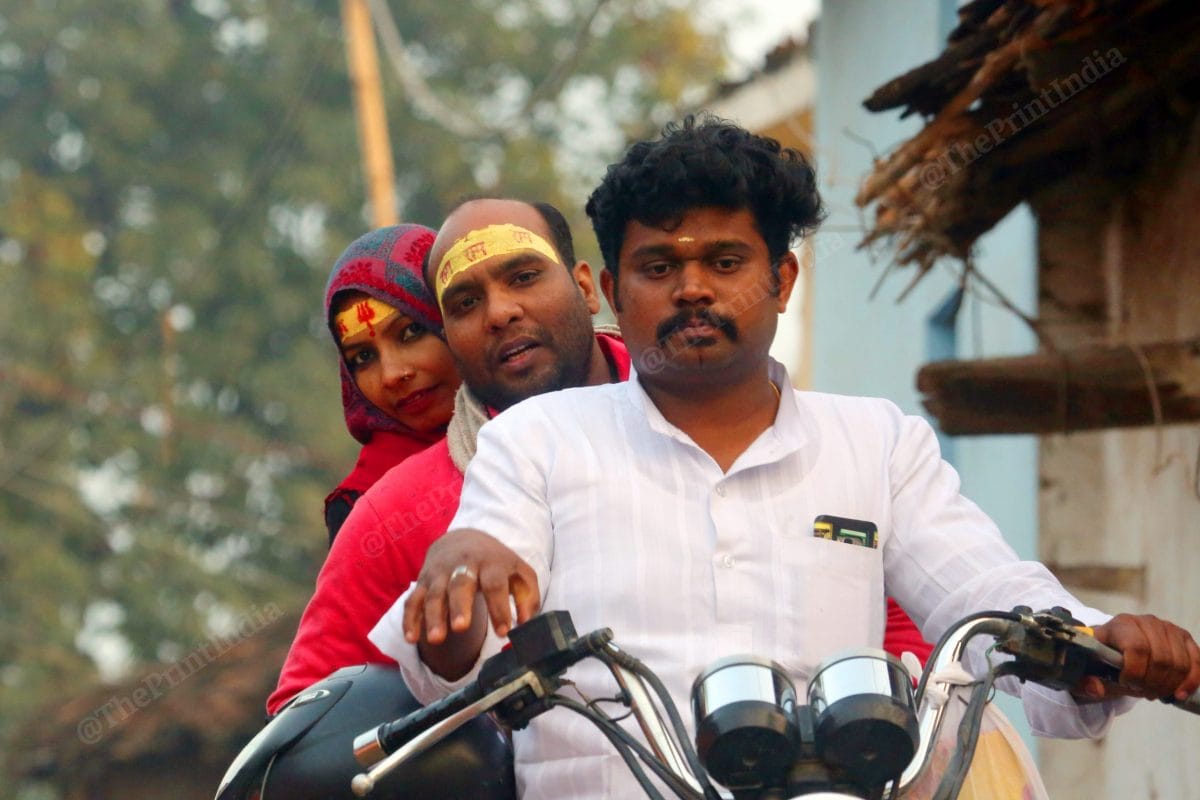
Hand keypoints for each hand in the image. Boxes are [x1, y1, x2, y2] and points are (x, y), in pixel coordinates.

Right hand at [402, 528, 540, 646]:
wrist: (463, 540)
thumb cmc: (496, 564)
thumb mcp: (519, 573)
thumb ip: (528, 598)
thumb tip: (525, 624)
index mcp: (491, 562)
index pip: (495, 585)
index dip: (499, 608)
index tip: (504, 632)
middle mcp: (463, 565)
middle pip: (460, 584)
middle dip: (460, 606)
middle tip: (461, 627)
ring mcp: (440, 573)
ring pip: (434, 594)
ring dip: (433, 616)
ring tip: (436, 639)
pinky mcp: (423, 582)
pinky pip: (413, 600)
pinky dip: (410, 619)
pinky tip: (411, 638)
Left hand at [1079, 614, 1199, 702]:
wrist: (1117, 651)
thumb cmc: (1103, 661)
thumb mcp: (1089, 673)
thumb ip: (1085, 683)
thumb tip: (1094, 687)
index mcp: (1119, 625)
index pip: (1137, 647)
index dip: (1135, 672)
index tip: (1127, 683)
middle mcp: (1145, 622)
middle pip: (1161, 658)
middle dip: (1153, 683)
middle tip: (1142, 692)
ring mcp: (1167, 629)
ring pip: (1180, 662)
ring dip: (1169, 685)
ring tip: (1154, 692)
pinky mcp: (1184, 639)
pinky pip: (1196, 662)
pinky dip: (1190, 682)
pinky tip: (1178, 694)